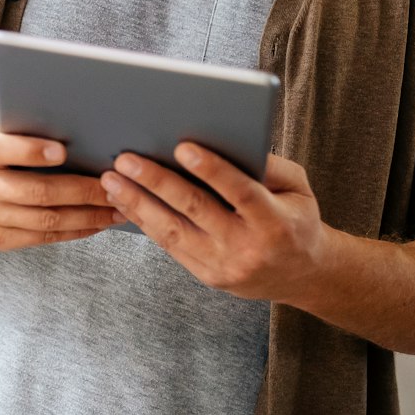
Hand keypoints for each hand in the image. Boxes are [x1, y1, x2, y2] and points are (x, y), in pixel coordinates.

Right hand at [0, 124, 122, 251]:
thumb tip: (78, 135)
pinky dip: (75, 230)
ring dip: (87, 215)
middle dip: (81, 190)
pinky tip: (96, 222)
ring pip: (45, 219)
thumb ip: (23, 135)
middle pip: (34, 190)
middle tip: (113, 186)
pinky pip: (43, 237)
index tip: (62, 151)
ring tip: (116, 208)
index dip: (29, 151)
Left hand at [99, 146, 331, 301]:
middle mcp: (248, 247)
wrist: (303, 276)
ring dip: (138, 203)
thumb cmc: (296, 218)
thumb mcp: (297, 188)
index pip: (240, 192)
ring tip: (111, 179)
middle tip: (126, 159)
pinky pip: (169, 246)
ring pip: (173, 232)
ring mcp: (224, 266)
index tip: (182, 146)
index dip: (212, 170)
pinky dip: (144, 222)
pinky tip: (124, 201)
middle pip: (196, 210)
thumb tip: (227, 138)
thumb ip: (269, 165)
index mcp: (275, 222)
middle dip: (157, 182)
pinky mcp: (207, 275)